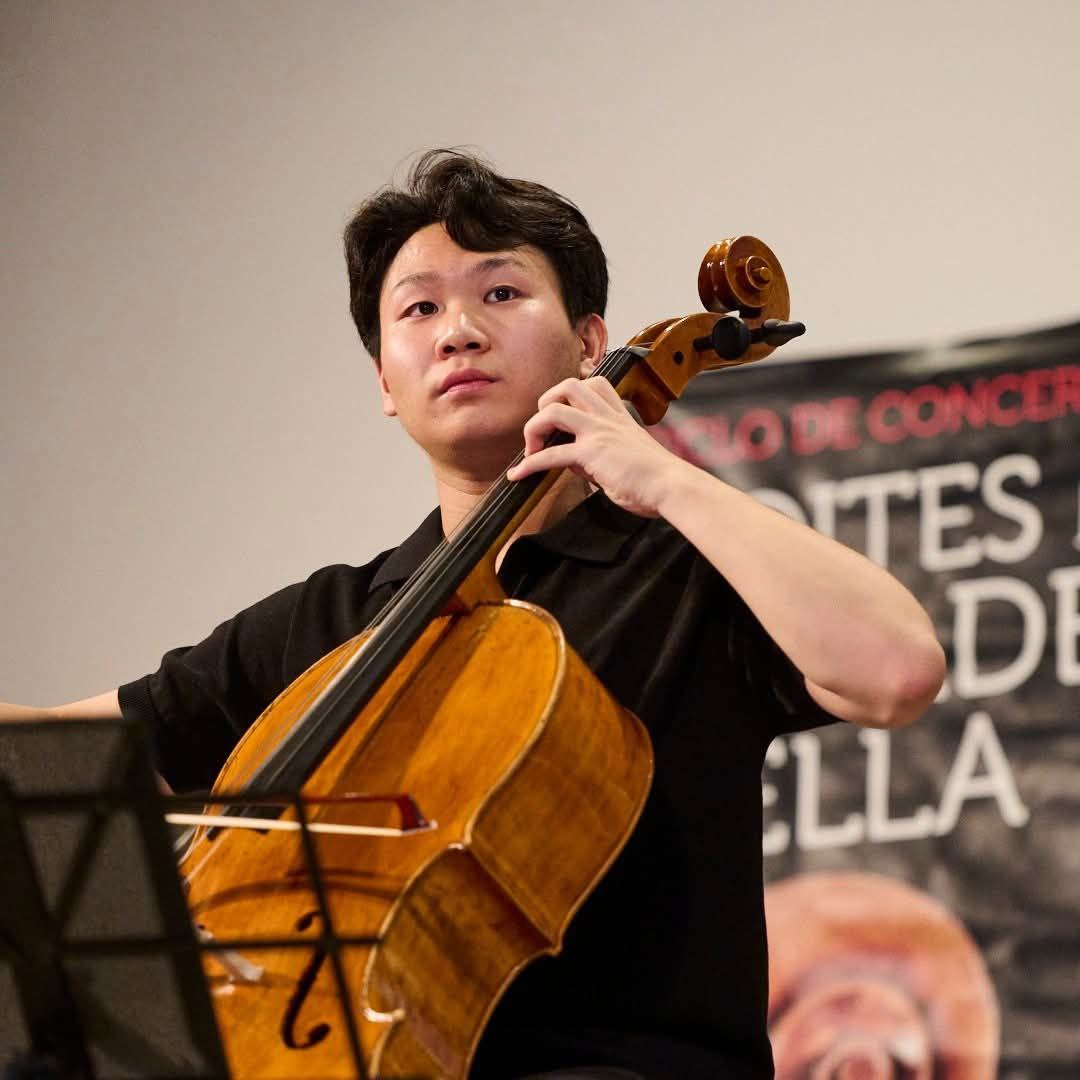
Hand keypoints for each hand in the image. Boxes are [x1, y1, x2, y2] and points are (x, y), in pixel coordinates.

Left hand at [505, 377, 688, 517]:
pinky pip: (550, 454)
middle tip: (544, 430)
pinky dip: (529, 464)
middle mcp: (608, 419)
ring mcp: (599, 432)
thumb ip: (597, 456)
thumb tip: (572, 463)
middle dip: (547, 402)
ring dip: (533, 428)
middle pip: (570, 385)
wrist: (672, 487)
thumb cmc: (656, 480)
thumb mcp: (625, 459)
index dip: (572, 393)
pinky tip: (518, 475)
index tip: (562, 417)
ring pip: (553, 410)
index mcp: (620, 417)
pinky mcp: (592, 453)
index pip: (594, 384)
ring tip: (530, 450)